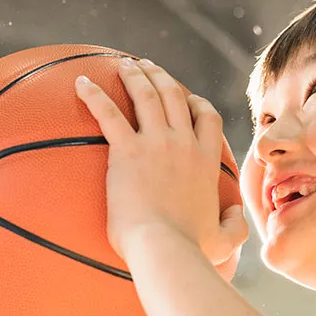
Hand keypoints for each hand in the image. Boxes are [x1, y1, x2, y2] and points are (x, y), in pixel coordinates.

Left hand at [74, 58, 246, 263]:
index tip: (186, 97)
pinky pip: (108, 113)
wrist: (165, 250)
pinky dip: (93, 94)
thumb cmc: (192, 251)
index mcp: (206, 161)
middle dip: (160, 75)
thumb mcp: (224, 242)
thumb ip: (235, 227)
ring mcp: (156, 144)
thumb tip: (235, 214)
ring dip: (134, 74)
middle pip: (175, 95)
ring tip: (123, 64)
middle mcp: (184, 144)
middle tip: (146, 66)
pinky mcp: (127, 152)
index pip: (207, 116)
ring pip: (147, 95)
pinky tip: (80, 83)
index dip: (196, 101)